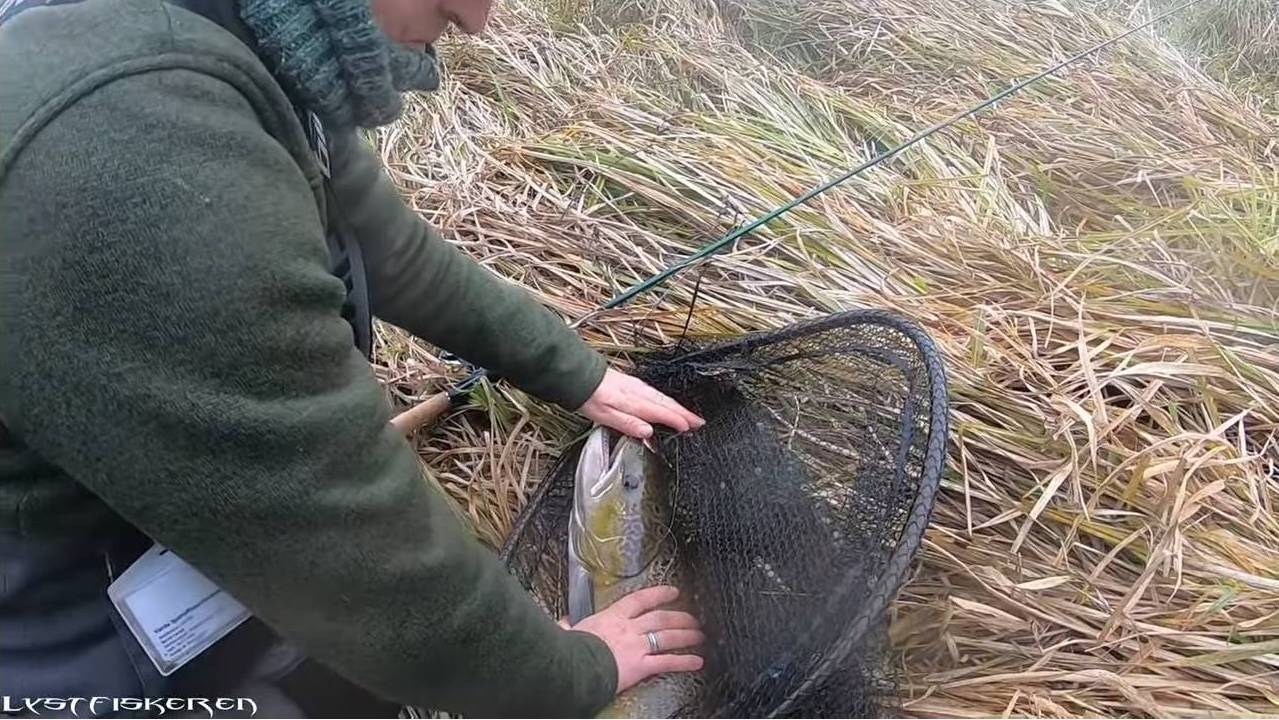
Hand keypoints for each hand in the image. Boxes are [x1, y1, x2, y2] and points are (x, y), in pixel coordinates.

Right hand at [566, 586, 704, 693]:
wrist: (572, 667)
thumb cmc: (569, 649)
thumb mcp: (568, 632)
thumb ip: (568, 626)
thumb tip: (563, 622)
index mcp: (612, 617)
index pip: (640, 600)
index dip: (658, 594)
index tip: (673, 591)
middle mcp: (629, 628)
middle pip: (661, 618)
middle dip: (680, 618)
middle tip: (694, 619)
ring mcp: (637, 647)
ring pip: (668, 637)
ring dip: (687, 636)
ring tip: (700, 636)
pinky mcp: (641, 666)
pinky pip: (666, 663)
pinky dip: (683, 662)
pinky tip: (696, 662)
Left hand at [578, 369, 704, 438]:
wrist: (577, 376)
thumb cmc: (588, 397)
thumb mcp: (605, 416)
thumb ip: (628, 424)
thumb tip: (649, 433)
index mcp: (634, 401)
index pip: (661, 412)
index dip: (677, 421)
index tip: (690, 428)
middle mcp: (638, 392)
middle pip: (666, 404)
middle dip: (684, 413)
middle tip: (700, 422)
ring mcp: (635, 386)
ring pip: (662, 397)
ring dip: (677, 406)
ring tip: (689, 415)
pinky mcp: (631, 383)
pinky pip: (654, 392)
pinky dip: (665, 399)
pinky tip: (665, 402)